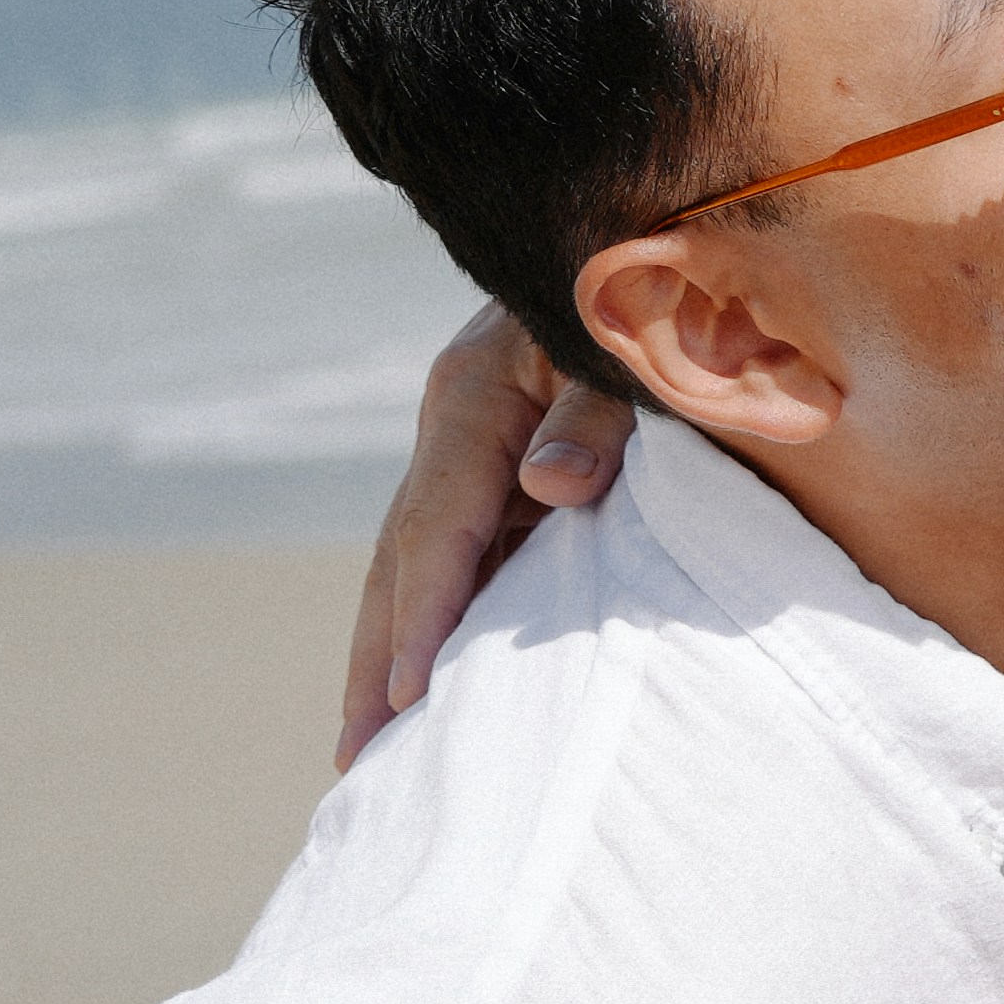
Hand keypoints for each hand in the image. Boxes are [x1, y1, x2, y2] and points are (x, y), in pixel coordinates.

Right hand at [338, 308, 632, 765]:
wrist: (644, 246)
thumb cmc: (647, 297)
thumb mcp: (626, 346)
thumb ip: (598, 414)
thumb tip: (549, 487)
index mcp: (475, 397)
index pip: (438, 527)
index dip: (423, 615)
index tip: (409, 697)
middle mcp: (457, 429)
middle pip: (401, 559)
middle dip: (377, 659)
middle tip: (357, 757)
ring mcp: (470, 450)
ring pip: (417, 565)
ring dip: (393, 650)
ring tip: (374, 744)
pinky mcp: (497, 468)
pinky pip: (460, 555)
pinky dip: (441, 618)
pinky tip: (439, 679)